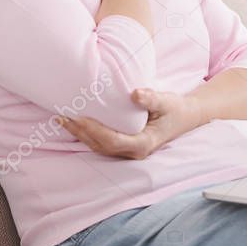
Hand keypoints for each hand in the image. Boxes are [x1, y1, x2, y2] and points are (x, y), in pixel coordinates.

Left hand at [56, 88, 202, 159]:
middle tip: (61, 116)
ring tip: (61, 119)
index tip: (78, 117)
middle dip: (80, 132)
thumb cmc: (175, 108)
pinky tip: (75, 123)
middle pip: (101, 145)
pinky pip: (102, 143)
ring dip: (79, 134)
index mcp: (143, 144)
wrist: (185, 117)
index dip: (94, 130)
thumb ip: (151, 98)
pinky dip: (86, 134)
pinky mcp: (124, 145)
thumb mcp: (166, 101)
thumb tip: (135, 93)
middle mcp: (133, 152)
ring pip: (98, 146)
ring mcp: (128, 151)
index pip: (112, 140)